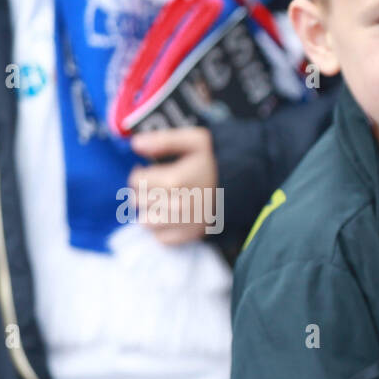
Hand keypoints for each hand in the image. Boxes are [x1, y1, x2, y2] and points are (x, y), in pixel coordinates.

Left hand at [127, 127, 218, 244]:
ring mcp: (183, 224)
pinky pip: (162, 238)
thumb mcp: (195, 140)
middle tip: (159, 185)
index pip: (136, 180)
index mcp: (173, 181)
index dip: (141, 173)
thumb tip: (135, 144)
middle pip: (139, 201)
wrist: (243, 184)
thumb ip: (163, 140)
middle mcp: (176, 206)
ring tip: (163, 201)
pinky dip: (162, 230)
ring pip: (146, 222)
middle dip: (145, 191)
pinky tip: (171, 217)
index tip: (151, 171)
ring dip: (151, 211)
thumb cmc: (216, 161)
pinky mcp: (190, 235)